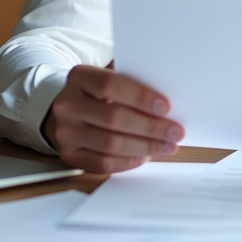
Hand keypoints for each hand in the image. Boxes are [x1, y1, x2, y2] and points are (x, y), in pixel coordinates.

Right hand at [42, 65, 183, 173]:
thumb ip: (131, 85)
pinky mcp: (69, 155)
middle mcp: (67, 105)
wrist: (67, 110)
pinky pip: (103, 163)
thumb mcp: (108, 78)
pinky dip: (129, 161)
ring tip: (167, 146)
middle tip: (175, 132)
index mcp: (78, 78)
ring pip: (110, 144)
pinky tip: (145, 156)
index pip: (110, 85)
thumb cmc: (97, 93)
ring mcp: (66, 132)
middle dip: (150, 127)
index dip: (139, 97)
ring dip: (145, 147)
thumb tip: (166, 105)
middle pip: (113, 118)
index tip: (166, 107)